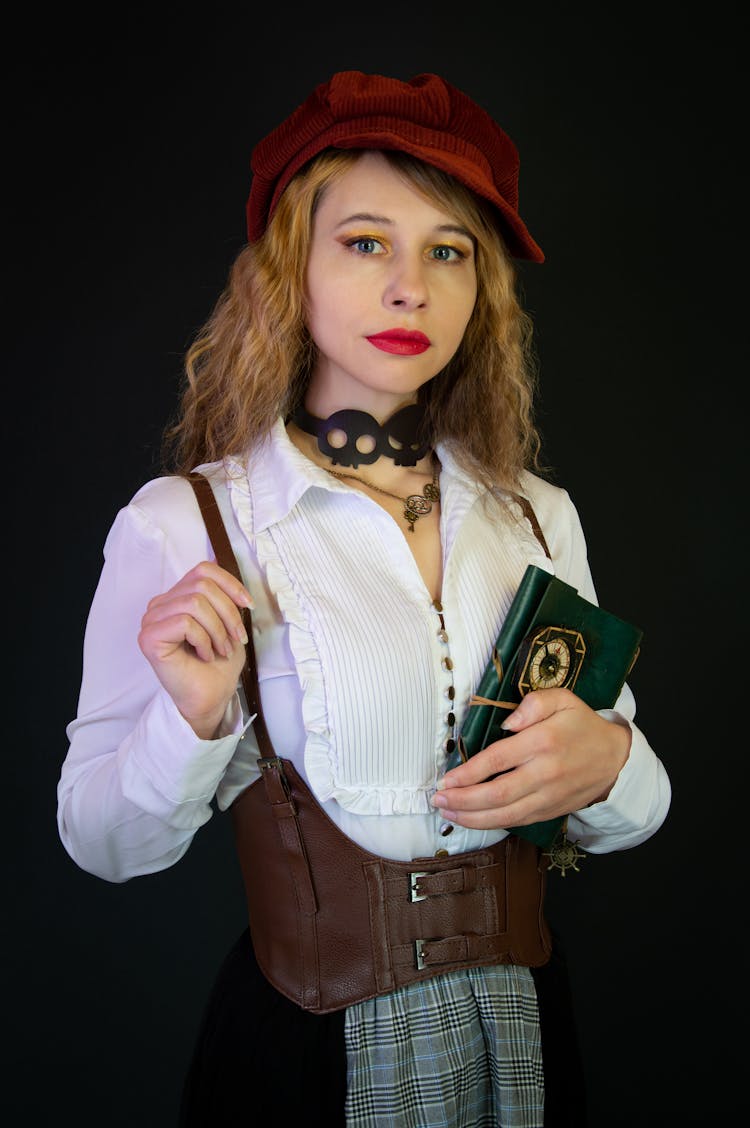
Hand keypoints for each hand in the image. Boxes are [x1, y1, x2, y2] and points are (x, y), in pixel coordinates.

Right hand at [138, 561, 253, 737]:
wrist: (209, 699)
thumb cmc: (218, 665)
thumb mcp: (228, 623)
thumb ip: (225, 596)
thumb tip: (231, 569)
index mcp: (176, 598)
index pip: (203, 570)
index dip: (230, 583)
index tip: (248, 605)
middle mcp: (159, 605)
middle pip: (201, 585)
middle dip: (228, 612)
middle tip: (236, 639)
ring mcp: (151, 621)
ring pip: (194, 603)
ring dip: (218, 629)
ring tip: (222, 649)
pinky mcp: (149, 638)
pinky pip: (185, 622)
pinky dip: (204, 640)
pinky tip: (205, 655)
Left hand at [431, 688, 630, 829]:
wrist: (615, 758)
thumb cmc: (582, 724)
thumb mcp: (563, 699)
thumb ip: (534, 703)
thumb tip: (506, 722)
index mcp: (543, 742)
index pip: (497, 760)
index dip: (468, 773)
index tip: (445, 780)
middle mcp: (545, 773)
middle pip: (497, 794)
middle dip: (463, 801)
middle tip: (437, 800)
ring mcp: (549, 796)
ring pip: (506, 815)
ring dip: (472, 818)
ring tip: (447, 814)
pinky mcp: (551, 811)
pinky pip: (518, 822)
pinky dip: (493, 825)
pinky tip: (473, 820)